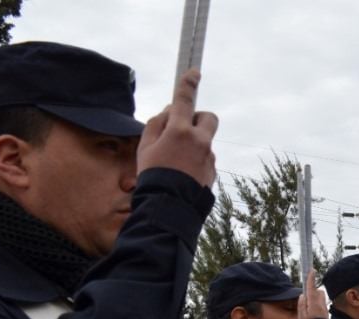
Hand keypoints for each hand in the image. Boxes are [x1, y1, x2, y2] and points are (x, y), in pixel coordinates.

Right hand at [137, 70, 217, 186]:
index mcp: (180, 131)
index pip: (185, 100)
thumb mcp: (145, 146)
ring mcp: (209, 157)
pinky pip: (205, 159)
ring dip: (194, 144)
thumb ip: (157, 124)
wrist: (170, 205)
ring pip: (205, 141)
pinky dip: (196, 161)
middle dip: (199, 118)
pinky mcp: (213, 171)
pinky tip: (183, 174)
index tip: (194, 72)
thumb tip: (168, 112)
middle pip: (209, 117)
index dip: (188, 84)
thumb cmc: (153, 174)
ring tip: (176, 162)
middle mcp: (200, 141)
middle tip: (184, 127)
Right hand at [298, 269, 328, 318]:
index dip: (311, 279)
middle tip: (306, 298)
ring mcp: (324, 310)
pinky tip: (312, 314)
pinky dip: (316, 305)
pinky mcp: (326, 315)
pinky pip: (321, 306)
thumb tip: (303, 296)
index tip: (312, 270)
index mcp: (314, 304)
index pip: (312, 288)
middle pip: (319, 292)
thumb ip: (302, 305)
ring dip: (315, 299)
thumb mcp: (301, 317)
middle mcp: (321, 305)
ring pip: (321, 299)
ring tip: (308, 308)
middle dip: (314, 292)